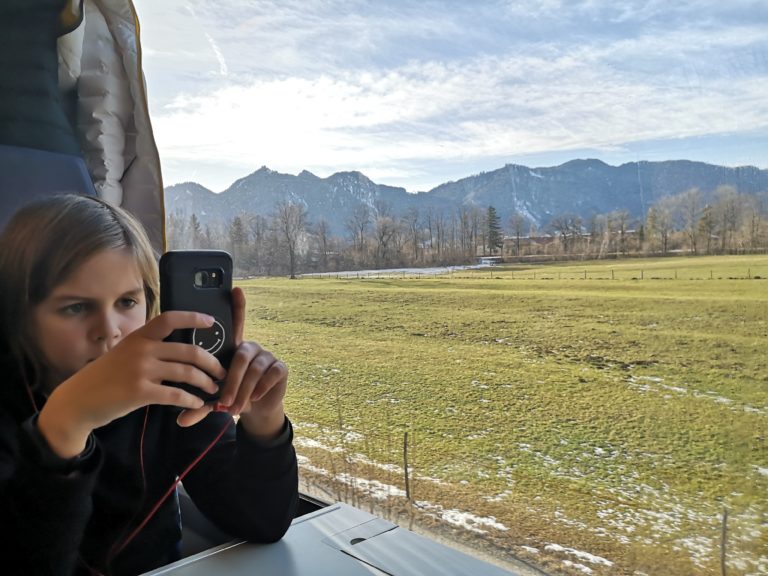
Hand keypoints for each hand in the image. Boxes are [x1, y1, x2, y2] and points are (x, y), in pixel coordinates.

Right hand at [38, 311, 225, 457]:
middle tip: (221, 371)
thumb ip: (147, 347)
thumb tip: (178, 347)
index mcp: (139, 337)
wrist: (78, 400)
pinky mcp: (140, 392)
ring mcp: (141, 370)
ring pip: (186, 373)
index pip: (169, 319)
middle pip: (188, 350)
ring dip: (205, 382)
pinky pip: (175, 395)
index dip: (193, 317)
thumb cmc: (105, 377)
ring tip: (213, 389)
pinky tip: (197, 403)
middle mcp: (141, 349)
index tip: (211, 322)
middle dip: (211, 362)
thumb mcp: (124, 352)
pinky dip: (190, 400)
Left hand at [177, 287, 287, 438]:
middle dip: (231, 380)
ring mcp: (267, 356)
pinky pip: (270, 375)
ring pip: (254, 369)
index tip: (236, 288)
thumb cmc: (231, 396)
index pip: (237, 321)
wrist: (255, 411)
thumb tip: (181, 420)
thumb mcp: (214, 399)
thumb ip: (199, 406)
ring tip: (234, 407)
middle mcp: (251, 347)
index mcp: (234, 348)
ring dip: (243, 390)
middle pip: (240, 355)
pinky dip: (260, 389)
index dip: (238, 305)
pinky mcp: (280, 368)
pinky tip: (253, 399)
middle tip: (223, 400)